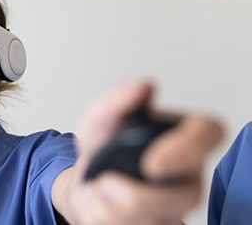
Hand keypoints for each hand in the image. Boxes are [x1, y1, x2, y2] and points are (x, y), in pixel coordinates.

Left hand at [62, 80, 223, 223]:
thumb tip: (143, 86)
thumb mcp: (99, 120)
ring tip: (94, 191)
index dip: (188, 149)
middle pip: (187, 194)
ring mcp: (175, 205)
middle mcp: (186, 173)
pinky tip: (97, 204)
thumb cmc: (104, 148)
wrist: (87, 182)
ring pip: (160, 219)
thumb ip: (116, 100)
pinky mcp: (159, 224)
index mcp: (182, 136)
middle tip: (105, 183)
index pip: (208, 135)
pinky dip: (107, 219)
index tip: (152, 162)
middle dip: (139, 196)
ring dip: (115, 208)